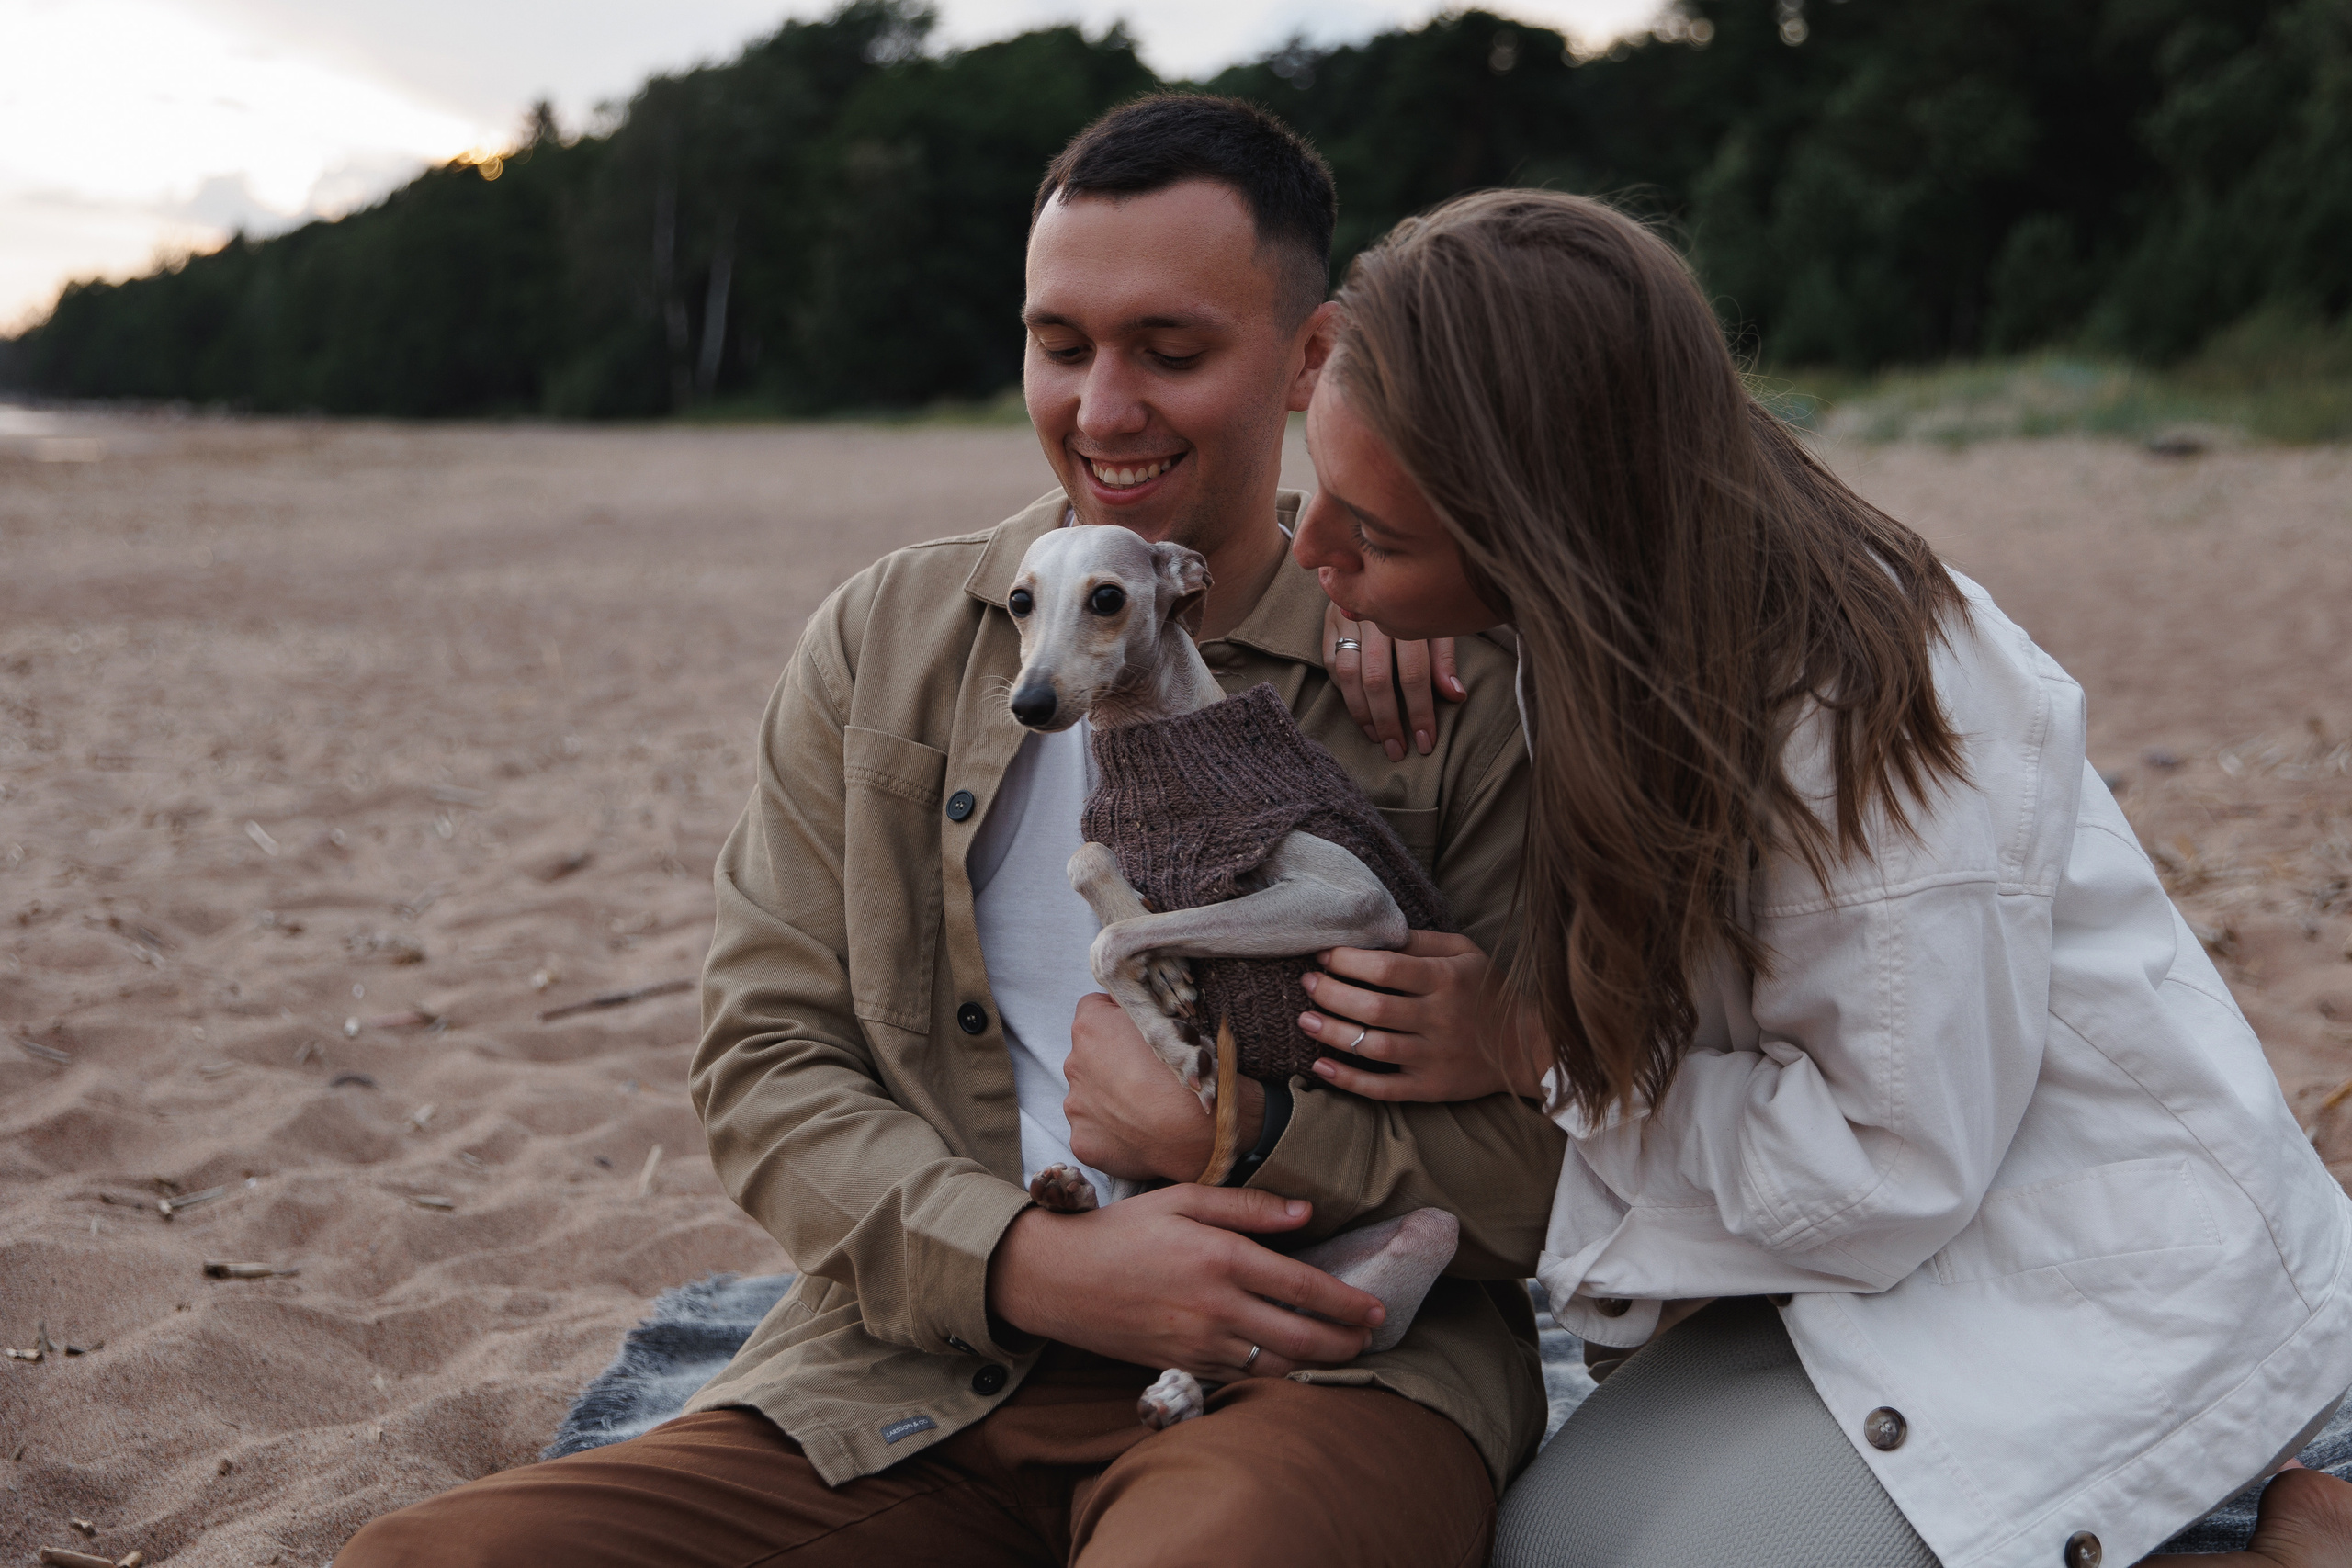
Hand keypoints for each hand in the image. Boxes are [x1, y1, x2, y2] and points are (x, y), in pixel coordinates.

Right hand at [986, 1183, 1382, 1377]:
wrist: (1058, 1279)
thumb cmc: (1121, 1231)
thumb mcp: (1182, 1199)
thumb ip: (1248, 1207)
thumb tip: (1305, 1214)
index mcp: (1220, 1258)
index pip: (1302, 1287)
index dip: (1346, 1302)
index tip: (1375, 1309)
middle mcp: (1215, 1307)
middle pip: (1299, 1338)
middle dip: (1343, 1343)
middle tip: (1368, 1338)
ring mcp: (1198, 1344)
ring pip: (1274, 1368)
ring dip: (1315, 1366)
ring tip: (1340, 1356)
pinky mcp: (1182, 1366)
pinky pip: (1240, 1380)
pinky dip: (1272, 1378)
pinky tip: (1289, 1368)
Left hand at [1066, 992, 1262, 1181]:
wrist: (1199, 1135)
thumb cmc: (1191, 1075)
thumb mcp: (1175, 1026)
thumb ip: (1145, 1016)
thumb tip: (1138, 1014)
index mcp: (1092, 1027)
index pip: (1094, 1009)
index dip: (1118, 1019)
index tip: (1137, 1033)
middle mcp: (1075, 1064)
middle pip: (1090, 1056)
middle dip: (1113, 1062)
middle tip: (1148, 1076)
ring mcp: (1075, 1106)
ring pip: (1090, 1095)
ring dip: (1112, 1099)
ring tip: (1146, 1110)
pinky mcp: (1082, 1141)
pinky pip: (1095, 1131)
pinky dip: (1113, 1134)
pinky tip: (1139, 1136)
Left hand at [1299, 931, 1546, 1101]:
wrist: (1528, 1046)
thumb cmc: (1488, 991)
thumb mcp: (1465, 953)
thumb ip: (1421, 941)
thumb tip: (1373, 932)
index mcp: (1447, 980)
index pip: (1386, 968)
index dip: (1348, 961)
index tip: (1324, 955)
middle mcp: (1440, 1018)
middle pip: (1373, 1007)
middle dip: (1331, 993)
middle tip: (1308, 983)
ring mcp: (1435, 1057)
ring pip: (1373, 1048)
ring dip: (1332, 1034)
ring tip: (1305, 1020)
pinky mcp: (1431, 1088)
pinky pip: (1383, 1089)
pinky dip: (1348, 1080)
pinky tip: (1320, 1066)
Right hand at [1323, 600, 1462, 760]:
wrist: (1378, 556)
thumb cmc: (1419, 595)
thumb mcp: (1440, 619)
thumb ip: (1444, 658)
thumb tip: (1456, 696)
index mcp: (1408, 614)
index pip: (1414, 672)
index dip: (1420, 710)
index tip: (1426, 741)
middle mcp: (1373, 615)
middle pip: (1377, 678)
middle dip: (1389, 720)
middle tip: (1399, 751)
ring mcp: (1346, 617)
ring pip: (1350, 674)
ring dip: (1363, 713)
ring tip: (1377, 739)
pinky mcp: (1329, 622)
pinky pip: (1332, 663)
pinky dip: (1345, 692)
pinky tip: (1360, 714)